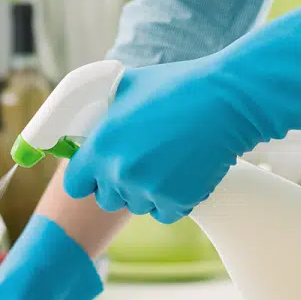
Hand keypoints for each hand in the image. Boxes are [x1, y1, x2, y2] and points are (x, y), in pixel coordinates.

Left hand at [63, 57, 262, 223]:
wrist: (225, 101)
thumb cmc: (178, 87)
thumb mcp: (128, 86)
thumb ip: (104, 110)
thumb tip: (91, 119)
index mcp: (101, 145)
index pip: (75, 184)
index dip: (86, 178)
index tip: (97, 173)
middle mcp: (120, 171)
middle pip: (106, 200)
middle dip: (118, 186)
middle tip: (140, 164)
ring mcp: (149, 190)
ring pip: (138, 206)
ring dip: (147, 192)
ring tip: (168, 163)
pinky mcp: (177, 201)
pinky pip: (165, 213)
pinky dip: (173, 200)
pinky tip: (183, 174)